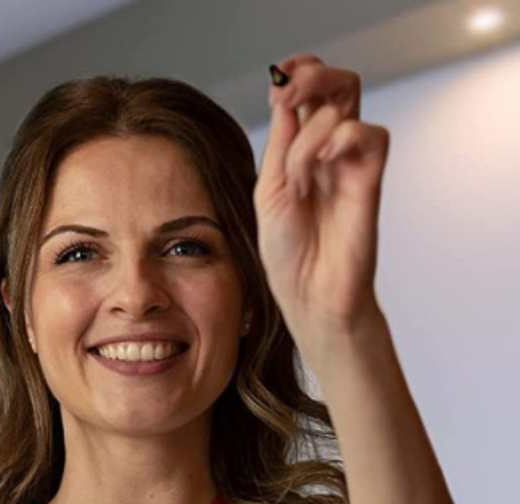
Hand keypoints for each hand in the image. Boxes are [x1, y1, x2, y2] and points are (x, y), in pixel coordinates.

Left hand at [257, 55, 388, 348]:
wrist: (307, 293)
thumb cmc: (287, 252)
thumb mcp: (268, 191)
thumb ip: (280, 146)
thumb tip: (284, 98)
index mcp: (299, 150)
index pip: (308, 94)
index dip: (297, 74)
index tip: (276, 80)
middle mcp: (327, 150)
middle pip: (336, 85)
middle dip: (311, 77)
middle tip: (287, 92)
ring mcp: (350, 162)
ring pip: (347, 104)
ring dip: (312, 130)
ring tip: (297, 173)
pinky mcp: (371, 177)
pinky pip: (371, 134)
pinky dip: (343, 139)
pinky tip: (324, 165)